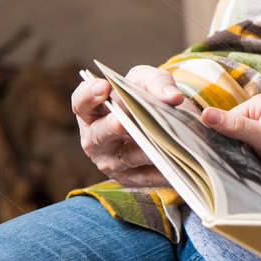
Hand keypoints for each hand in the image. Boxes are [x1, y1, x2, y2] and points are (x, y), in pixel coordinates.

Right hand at [73, 65, 186, 186]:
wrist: (165, 124)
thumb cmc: (147, 97)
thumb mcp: (151, 81)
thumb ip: (159, 82)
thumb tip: (173, 97)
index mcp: (93, 112)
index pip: (81, 103)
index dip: (88, 95)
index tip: (104, 86)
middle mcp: (96, 140)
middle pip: (99, 135)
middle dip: (112, 128)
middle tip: (123, 122)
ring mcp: (112, 163)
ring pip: (127, 157)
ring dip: (145, 149)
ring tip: (162, 140)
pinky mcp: (132, 179)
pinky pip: (148, 176)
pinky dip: (163, 168)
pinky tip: (179, 161)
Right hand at [200, 95, 260, 199]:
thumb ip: (237, 127)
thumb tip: (205, 114)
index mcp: (258, 106)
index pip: (224, 118)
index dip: (215, 133)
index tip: (209, 147)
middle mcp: (254, 120)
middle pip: (223, 134)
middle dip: (221, 147)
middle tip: (220, 160)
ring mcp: (253, 140)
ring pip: (227, 149)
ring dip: (226, 159)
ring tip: (227, 169)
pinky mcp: (254, 158)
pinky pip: (234, 161)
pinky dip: (231, 168)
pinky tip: (228, 174)